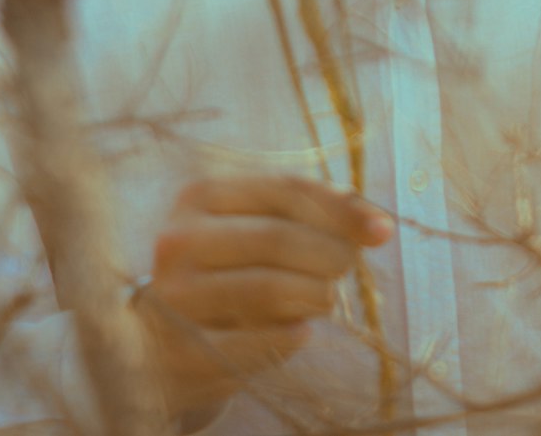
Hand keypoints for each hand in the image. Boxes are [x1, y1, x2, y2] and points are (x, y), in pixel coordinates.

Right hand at [133, 173, 394, 422]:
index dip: (340, 208)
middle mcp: (178, 239)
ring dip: (315, 296)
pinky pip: (254, 344)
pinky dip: (290, 337)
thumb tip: (379, 225)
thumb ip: (315, 214)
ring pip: (268, 289)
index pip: (284, 190)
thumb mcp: (257, 228)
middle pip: (278, 238)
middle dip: (330, 254)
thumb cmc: (226, 271)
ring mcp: (174, 297)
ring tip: (325, 298)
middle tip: (347, 269)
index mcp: (199, 195)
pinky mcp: (179, 352)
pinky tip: (302, 332)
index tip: (383, 230)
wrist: (157, 342)